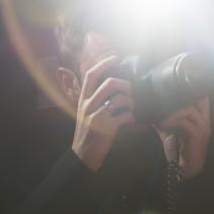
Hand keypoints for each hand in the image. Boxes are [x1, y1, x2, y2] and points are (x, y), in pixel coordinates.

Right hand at [71, 54, 135, 172]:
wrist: (82, 156)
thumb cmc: (87, 134)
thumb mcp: (85, 113)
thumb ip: (95, 100)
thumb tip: (114, 87)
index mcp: (83, 100)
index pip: (91, 75)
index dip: (104, 63)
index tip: (115, 57)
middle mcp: (88, 105)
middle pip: (110, 83)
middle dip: (126, 85)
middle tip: (130, 92)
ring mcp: (97, 116)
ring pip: (121, 99)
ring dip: (131, 103)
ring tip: (130, 110)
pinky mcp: (106, 128)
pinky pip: (126, 116)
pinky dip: (132, 119)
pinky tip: (129, 124)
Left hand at [156, 98, 210, 180]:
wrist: (184, 169)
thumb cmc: (178, 150)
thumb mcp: (170, 132)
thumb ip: (165, 120)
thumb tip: (151, 110)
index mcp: (202, 119)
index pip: (203, 99)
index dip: (193, 92)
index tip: (176, 90)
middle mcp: (205, 121)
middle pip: (196, 100)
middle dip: (178, 101)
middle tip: (163, 105)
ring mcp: (203, 128)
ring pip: (188, 110)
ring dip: (173, 114)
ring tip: (163, 121)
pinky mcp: (197, 135)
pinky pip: (185, 122)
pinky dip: (173, 122)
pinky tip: (164, 126)